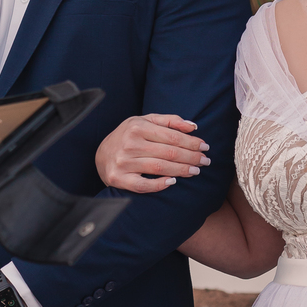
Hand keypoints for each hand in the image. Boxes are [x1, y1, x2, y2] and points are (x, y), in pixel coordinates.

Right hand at [96, 113, 210, 192]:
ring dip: (181, 170)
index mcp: (137, 127)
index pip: (172, 136)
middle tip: (205, 161)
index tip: (205, 147)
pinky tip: (173, 182)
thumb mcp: (145, 121)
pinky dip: (159, 184)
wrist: (101, 154)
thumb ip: (169, 121)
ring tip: (195, 171)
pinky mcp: (119, 179)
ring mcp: (124, 162)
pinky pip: (143, 185)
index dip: (191, 142)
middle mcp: (130, 144)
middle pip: (168, 152)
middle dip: (191, 157)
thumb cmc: (128, 136)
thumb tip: (193, 127)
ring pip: (159, 168)